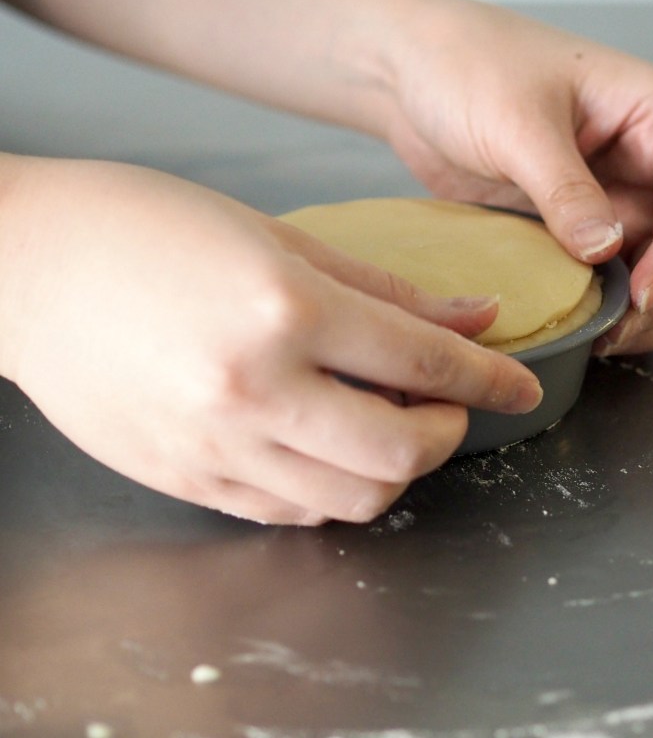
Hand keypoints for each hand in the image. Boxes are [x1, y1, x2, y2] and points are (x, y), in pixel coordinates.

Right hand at [0, 157, 540, 524]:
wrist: (26, 266)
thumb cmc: (141, 226)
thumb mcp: (274, 237)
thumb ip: (381, 289)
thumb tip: (469, 316)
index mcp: (281, 310)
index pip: (423, 360)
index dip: (488, 377)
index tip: (517, 383)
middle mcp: (252, 389)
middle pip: (398, 451)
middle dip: (447, 431)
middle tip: (447, 403)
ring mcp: (212, 445)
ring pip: (348, 498)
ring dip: (394, 467)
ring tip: (388, 421)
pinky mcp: (183, 479)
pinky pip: (285, 511)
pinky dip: (330, 487)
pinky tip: (327, 445)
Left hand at [385, 0, 652, 353]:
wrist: (413, 75)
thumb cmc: (468, 66)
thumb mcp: (516, 124)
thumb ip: (564, 189)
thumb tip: (605, 250)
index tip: (644, 290)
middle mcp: (648, 155)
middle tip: (621, 327)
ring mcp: (617, 191)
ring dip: (649, 306)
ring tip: (605, 335)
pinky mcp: (581, 222)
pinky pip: (616, 270)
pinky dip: (613, 302)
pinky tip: (589, 324)